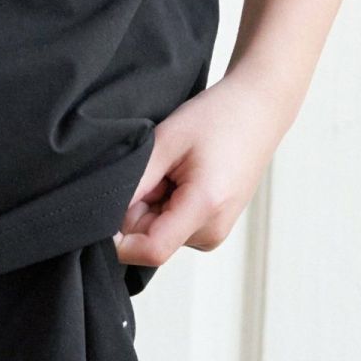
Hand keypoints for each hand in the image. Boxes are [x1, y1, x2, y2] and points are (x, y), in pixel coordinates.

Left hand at [113, 71, 291, 270]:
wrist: (256, 110)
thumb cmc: (215, 117)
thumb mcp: (166, 140)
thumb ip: (135, 182)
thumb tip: (106, 216)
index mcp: (204, 208)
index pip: (151, 250)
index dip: (118, 238)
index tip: (104, 207)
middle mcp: (213, 231)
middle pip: (151, 239)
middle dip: (137, 207)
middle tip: (155, 166)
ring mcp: (216, 232)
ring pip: (160, 231)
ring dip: (152, 202)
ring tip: (173, 166)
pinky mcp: (214, 226)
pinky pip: (174, 224)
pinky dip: (166, 202)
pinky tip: (182, 173)